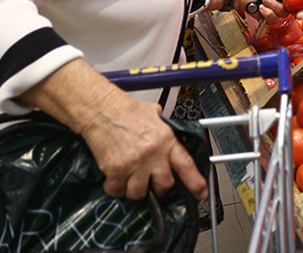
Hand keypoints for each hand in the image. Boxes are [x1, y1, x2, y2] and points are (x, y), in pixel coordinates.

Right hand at [78, 91, 207, 200]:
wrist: (101, 109)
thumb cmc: (125, 109)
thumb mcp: (155, 114)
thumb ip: (165, 130)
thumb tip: (171, 138)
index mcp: (166, 139)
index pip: (186, 164)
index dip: (195, 182)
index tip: (201, 193)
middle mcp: (153, 153)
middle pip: (164, 185)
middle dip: (158, 188)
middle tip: (150, 182)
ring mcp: (134, 163)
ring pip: (139, 193)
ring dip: (134, 190)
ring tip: (130, 179)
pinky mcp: (116, 169)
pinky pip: (117, 190)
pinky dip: (114, 188)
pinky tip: (113, 179)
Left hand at [232, 0, 299, 24]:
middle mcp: (282, 0)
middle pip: (295, 10)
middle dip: (299, 12)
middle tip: (299, 14)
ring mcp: (274, 9)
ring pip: (283, 14)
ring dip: (274, 6)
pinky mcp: (266, 17)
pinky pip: (273, 19)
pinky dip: (267, 13)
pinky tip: (261, 7)